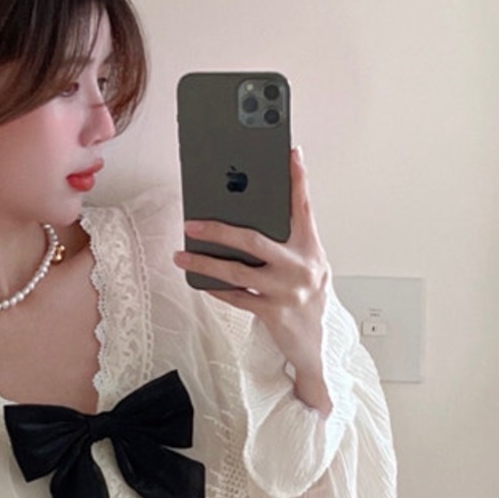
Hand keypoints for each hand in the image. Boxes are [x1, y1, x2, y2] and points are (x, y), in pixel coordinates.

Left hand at [172, 146, 332, 413]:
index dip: (297, 179)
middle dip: (219, 228)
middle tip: (191, 222)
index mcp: (310, 248)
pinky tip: (200, 279)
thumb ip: (287, 242)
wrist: (317, 344)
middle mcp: (301, 267)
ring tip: (181, 254)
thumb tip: (248, 218)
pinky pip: (237, 296)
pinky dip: (216, 287)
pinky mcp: (273, 313)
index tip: (290, 153)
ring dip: (205, 261)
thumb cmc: (306, 297)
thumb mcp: (306, 264)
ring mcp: (286, 291)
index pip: (303, 207)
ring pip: (237, 271)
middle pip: (254, 239)